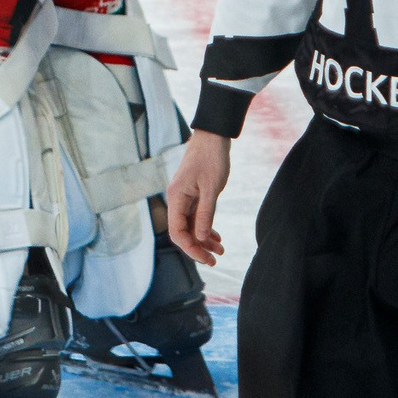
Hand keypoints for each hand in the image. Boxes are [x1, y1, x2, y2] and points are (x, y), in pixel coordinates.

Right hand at [165, 131, 231, 265]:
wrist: (213, 137)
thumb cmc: (211, 159)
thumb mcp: (212, 188)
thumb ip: (205, 214)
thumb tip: (201, 238)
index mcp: (176, 197)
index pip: (177, 231)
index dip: (191, 248)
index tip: (207, 258)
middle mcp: (176, 199)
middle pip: (183, 231)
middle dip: (198, 247)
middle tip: (215, 260)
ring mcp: (184, 197)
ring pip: (191, 225)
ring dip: (204, 239)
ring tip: (221, 251)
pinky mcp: (192, 194)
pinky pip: (196, 217)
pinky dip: (206, 227)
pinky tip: (217, 237)